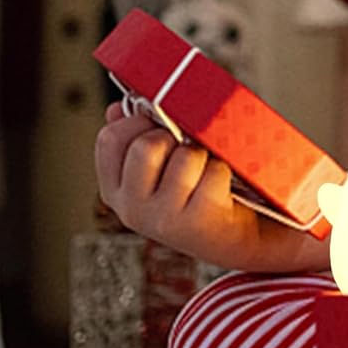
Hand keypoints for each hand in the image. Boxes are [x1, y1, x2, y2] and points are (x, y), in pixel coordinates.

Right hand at [93, 103, 324, 271]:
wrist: (236, 237)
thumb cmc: (197, 195)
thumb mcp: (158, 172)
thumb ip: (134, 140)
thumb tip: (116, 110)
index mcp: (116, 191)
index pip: (111, 139)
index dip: (138, 122)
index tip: (158, 126)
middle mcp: (132, 209)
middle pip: (147, 145)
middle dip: (173, 137)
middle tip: (187, 151)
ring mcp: (163, 219)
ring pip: (185, 155)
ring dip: (204, 155)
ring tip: (206, 173)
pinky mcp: (197, 223)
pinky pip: (214, 171)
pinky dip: (224, 171)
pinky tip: (222, 190)